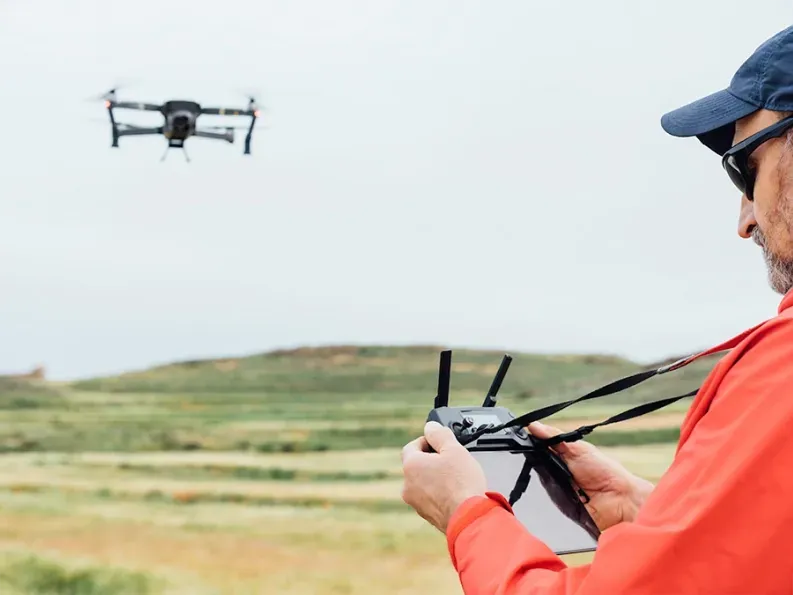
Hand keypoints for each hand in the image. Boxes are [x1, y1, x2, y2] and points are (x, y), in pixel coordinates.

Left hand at [401, 421, 487, 532]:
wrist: (469, 519)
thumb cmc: (462, 485)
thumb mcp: (454, 449)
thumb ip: (439, 434)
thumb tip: (430, 426)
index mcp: (411, 466)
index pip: (412, 446)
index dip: (427, 441)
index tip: (440, 442)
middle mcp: (408, 485)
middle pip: (417, 465)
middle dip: (432, 460)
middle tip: (451, 459)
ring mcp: (416, 503)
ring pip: (423, 483)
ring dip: (436, 478)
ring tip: (456, 478)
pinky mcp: (427, 515)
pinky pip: (430, 498)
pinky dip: (440, 493)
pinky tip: (456, 493)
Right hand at [528, 421, 654, 530]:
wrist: (621, 500)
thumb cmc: (604, 470)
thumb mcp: (579, 448)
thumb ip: (555, 437)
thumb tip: (533, 425)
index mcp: (561, 456)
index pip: (538, 448)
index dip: (528, 442)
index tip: (516, 435)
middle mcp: (556, 472)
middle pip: (534, 464)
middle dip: (529, 457)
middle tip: (523, 449)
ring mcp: (556, 489)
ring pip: (537, 481)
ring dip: (538, 475)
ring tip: (541, 468)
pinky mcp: (558, 505)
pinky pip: (544, 499)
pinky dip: (545, 492)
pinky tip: (549, 486)